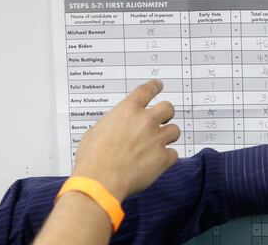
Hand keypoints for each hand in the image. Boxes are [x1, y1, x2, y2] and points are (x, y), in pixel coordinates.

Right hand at [72, 80, 179, 201]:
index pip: (147, 90)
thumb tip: (114, 128)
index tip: (158, 85)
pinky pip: (173, 154)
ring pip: (175, 130)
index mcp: (127, 110)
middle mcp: (146, 121)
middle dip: (166, 113)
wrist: (100, 182)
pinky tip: (157, 163)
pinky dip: (166, 158)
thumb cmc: (93, 159)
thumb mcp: (95, 132)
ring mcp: (157, 139)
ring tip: (158, 144)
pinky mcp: (163, 158)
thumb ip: (111, 124)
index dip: (154, 86)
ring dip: (168, 136)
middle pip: (168, 107)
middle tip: (162, 120)